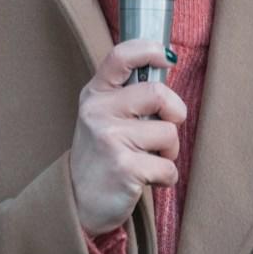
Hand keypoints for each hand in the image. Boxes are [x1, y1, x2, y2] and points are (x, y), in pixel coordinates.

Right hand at [69, 39, 187, 233]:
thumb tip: (167, 68)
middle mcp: (98, 112)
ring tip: (149, 160)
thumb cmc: (101, 156)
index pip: (120, 56)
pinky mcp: (124, 168)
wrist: (77, 203)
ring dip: (169, 151)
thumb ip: (127, 96)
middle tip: (167, 128)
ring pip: (168, 133)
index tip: (167, 57)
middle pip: (158, 93)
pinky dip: (166, 177)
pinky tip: (146, 179)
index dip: (149, 50)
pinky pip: (168, 167)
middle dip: (176, 112)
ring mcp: (110, 139)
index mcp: (95, 95)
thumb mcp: (102, 117)